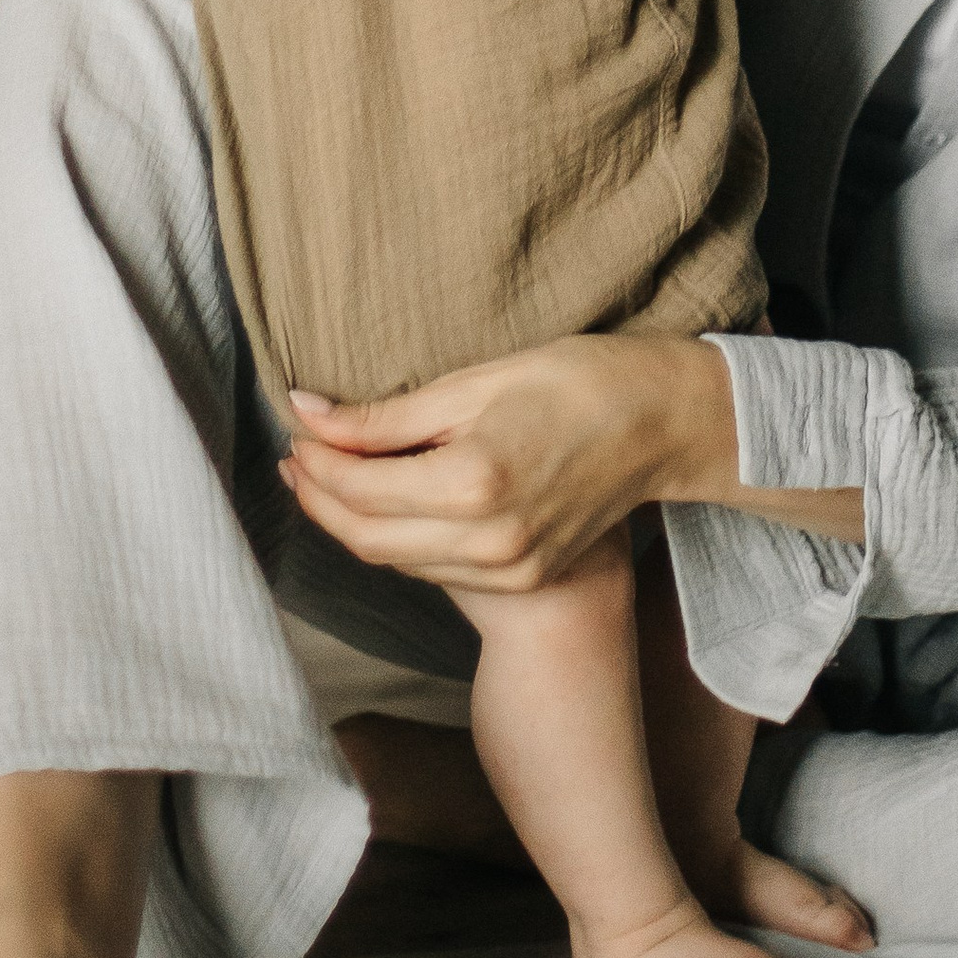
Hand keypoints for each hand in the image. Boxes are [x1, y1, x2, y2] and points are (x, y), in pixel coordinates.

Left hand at [279, 330, 736, 591]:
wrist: (661, 424)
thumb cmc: (575, 383)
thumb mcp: (476, 383)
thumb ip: (385, 415)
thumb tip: (307, 413)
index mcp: (474, 482)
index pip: (358, 488)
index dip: (315, 460)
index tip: (296, 426)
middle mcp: (488, 539)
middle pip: (365, 537)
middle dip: (318, 499)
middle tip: (296, 457)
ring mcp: (508, 566)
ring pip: (395, 559)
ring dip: (351, 521)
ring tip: (325, 475)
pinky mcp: (521, 575)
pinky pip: (433, 565)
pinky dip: (396, 536)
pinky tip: (384, 500)